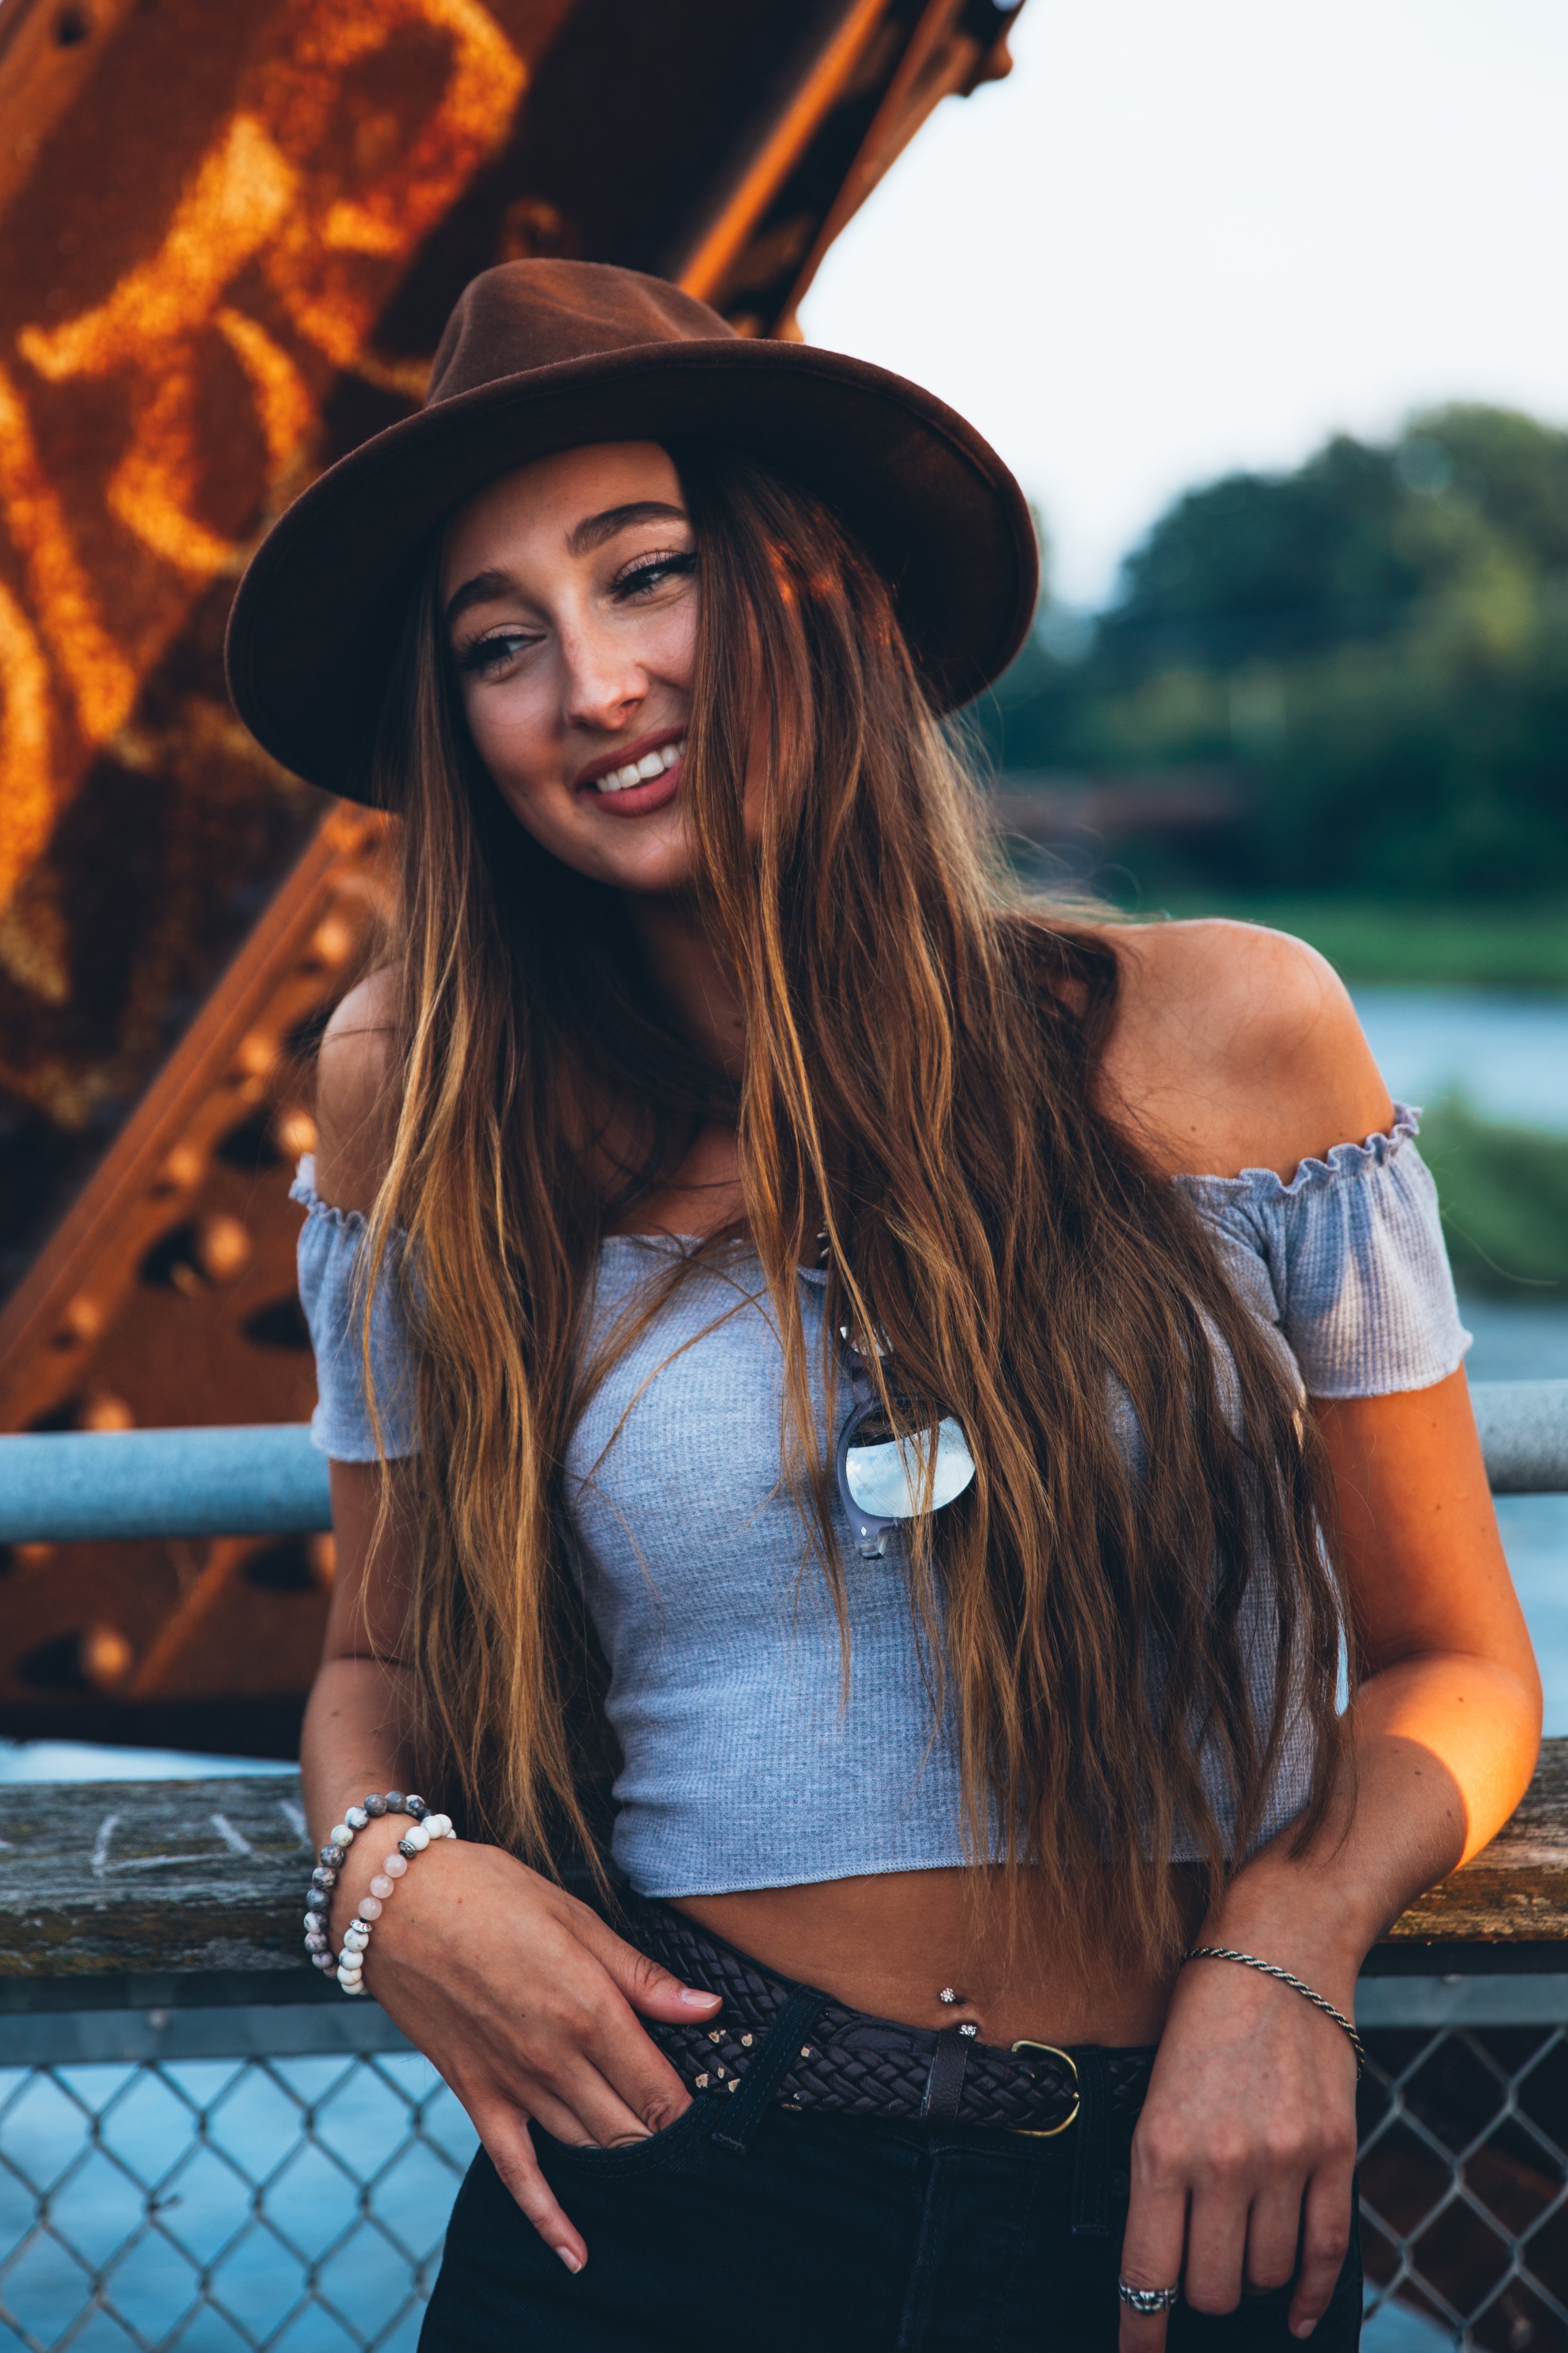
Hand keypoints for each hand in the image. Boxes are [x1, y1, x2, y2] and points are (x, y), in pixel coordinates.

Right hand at [328, 1834, 720, 2272]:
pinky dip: (548, 2218)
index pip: (661, 2090)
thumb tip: (707, 2008)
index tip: (713, 2107)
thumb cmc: (492, 1895)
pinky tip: (576, 2252)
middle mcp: (557, 2058)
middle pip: (630, 2126)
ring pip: (588, 2145)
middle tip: (689, 2134)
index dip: (691, 2107)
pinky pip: (518, 2172)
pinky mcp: (478, 2096)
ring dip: (622, 2154)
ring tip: (650, 2156)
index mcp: (591, 2010)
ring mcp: (515, 2084)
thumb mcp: (579, 1919)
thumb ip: (643, 1978)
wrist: (397, 1905)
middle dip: (664, 2134)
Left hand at [1118, 1947, 1358, 2347]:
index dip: (1141, 2330)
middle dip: (1200, 2298)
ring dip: (1251, 2279)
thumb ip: (1159, 2169)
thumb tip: (1160, 2255)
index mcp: (1161, 2145)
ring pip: (1264, 2275)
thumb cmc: (1203, 2013)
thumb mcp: (1154, 2089)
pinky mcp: (1335, 2152)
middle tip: (1197, 2277)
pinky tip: (1292, 2311)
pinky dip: (1307, 2294)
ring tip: (1240, 2249)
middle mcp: (1222, 2161)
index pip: (1147, 2272)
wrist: (1278, 1949)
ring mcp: (1284, 2160)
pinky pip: (1324, 2252)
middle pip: (1212, 2290)